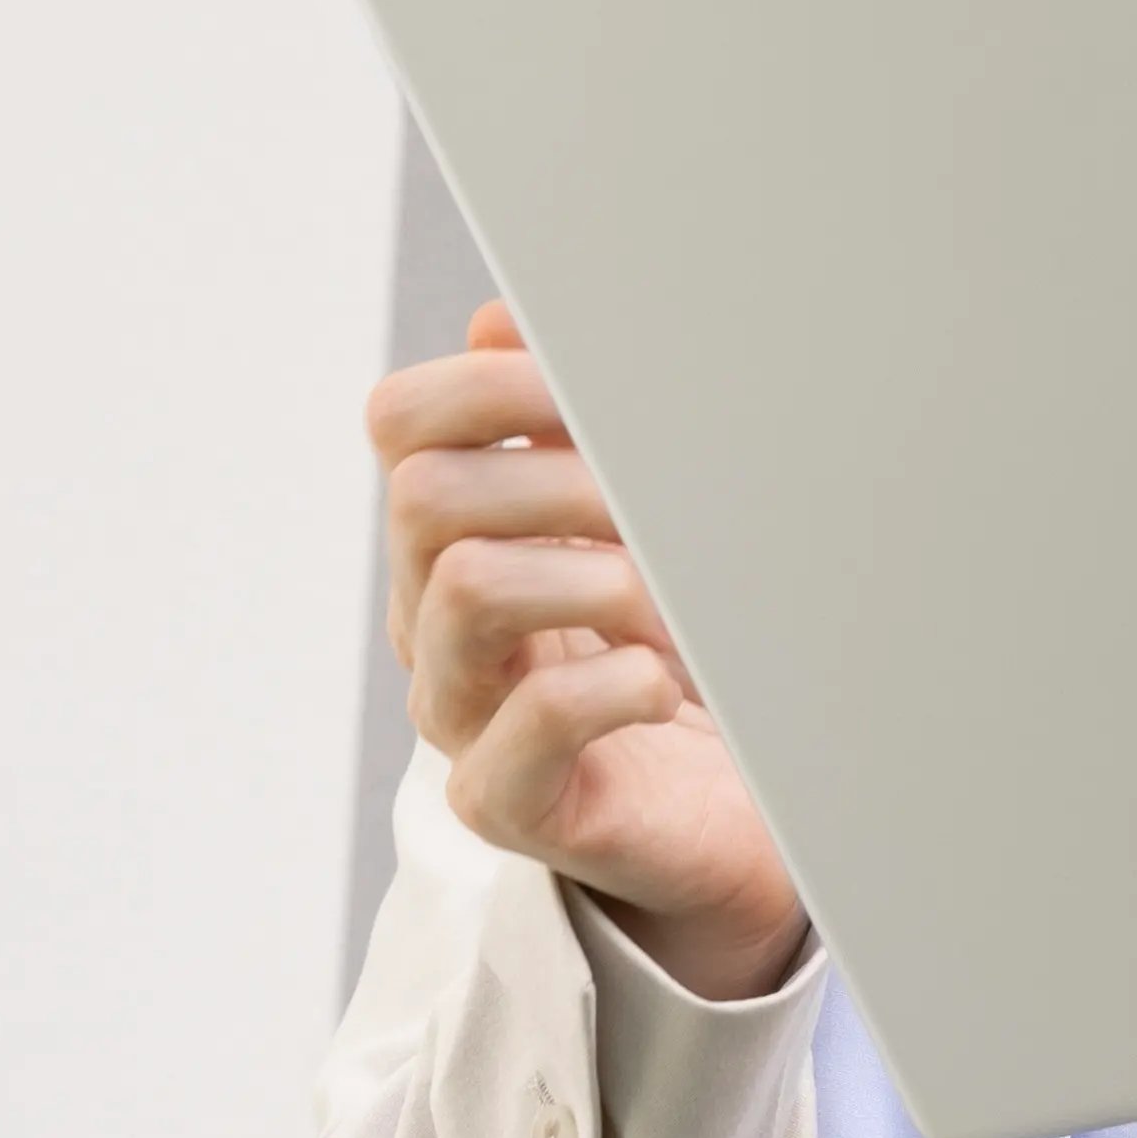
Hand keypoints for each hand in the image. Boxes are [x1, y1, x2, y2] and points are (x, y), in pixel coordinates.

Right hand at [372, 301, 804, 995]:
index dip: (493, 382)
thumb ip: (576, 429)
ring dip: (595, 576)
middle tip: (666, 506)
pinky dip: (613, 689)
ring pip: (468, 591)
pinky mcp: (509, 804)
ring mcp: (464, 717)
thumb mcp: (636, 527)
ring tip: (679, 603)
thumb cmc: (687, 654)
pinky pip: (526, 727)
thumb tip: (507, 319)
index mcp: (459, 535)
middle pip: (426, 497)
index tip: (596, 382)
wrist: (733, 818)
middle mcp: (439, 621)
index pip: (404, 422)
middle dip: (562, 476)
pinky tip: (669, 682)